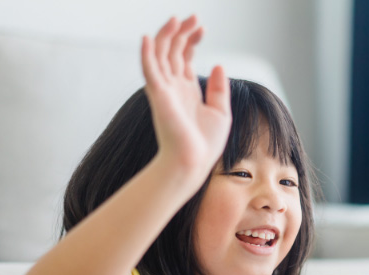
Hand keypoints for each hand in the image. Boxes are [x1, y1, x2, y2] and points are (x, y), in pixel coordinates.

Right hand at [141, 16, 231, 178]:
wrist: (193, 162)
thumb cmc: (205, 144)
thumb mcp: (220, 112)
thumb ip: (219, 89)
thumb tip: (219, 64)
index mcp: (187, 90)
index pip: (184, 57)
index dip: (191, 40)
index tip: (201, 27)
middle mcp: (173, 87)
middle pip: (173, 51)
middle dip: (182, 33)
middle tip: (193, 17)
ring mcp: (164, 90)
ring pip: (161, 55)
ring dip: (167, 36)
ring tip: (178, 19)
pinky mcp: (158, 95)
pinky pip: (149, 70)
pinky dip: (147, 53)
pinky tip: (149, 37)